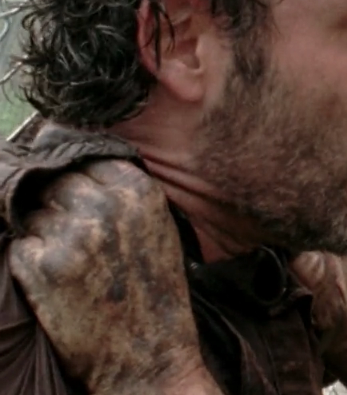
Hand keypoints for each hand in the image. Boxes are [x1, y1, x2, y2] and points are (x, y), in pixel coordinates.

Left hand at [7, 160, 220, 393]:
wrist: (149, 357)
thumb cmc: (155, 294)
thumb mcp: (158, 229)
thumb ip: (125, 194)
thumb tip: (80, 167)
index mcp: (139, 191)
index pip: (85, 159)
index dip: (79, 182)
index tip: (80, 202)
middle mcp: (105, 206)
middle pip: (55, 183)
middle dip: (57, 207)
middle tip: (76, 243)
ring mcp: (71, 234)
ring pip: (32, 214)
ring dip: (43, 236)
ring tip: (72, 267)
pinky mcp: (40, 266)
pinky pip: (18, 247)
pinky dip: (29, 264)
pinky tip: (57, 285)